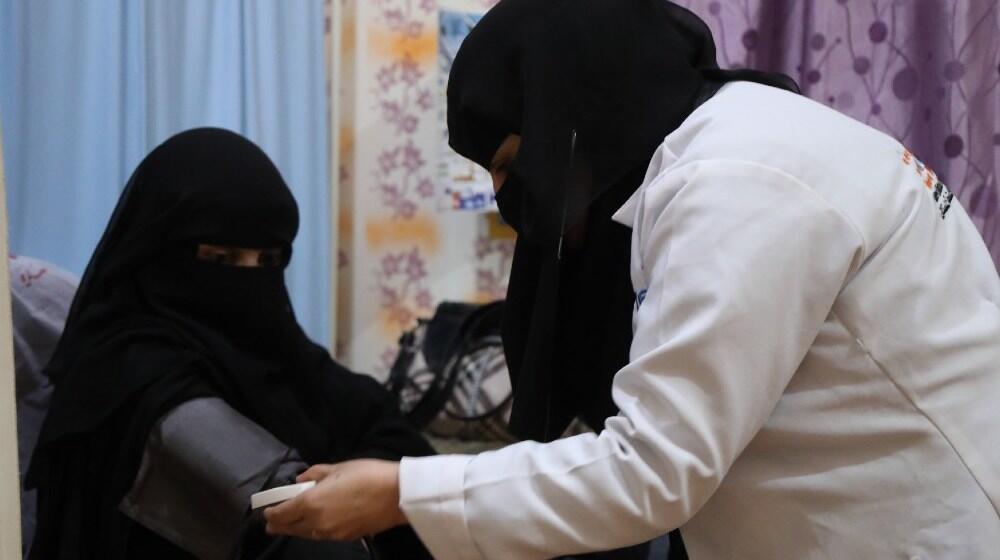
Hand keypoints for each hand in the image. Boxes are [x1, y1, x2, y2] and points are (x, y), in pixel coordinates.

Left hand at [264, 459, 406, 540]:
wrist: (396, 495)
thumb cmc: (367, 474)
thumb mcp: (339, 467)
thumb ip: (315, 474)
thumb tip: (301, 481)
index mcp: (312, 503)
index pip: (283, 513)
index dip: (272, 513)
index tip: (266, 512)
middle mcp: (317, 522)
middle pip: (292, 528)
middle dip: (279, 525)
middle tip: (271, 524)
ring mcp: (332, 533)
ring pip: (306, 534)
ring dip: (296, 530)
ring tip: (291, 526)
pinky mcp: (346, 537)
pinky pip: (322, 536)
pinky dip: (313, 531)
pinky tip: (315, 527)